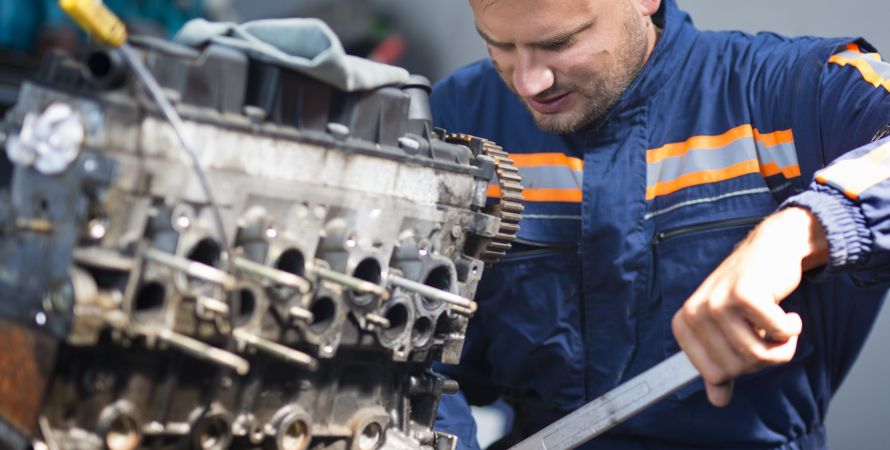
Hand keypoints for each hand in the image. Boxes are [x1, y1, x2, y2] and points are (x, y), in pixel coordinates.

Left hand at [671, 207, 828, 406]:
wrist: (771, 249)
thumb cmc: (748, 292)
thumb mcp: (727, 328)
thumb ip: (721, 364)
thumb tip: (718, 400)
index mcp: (685, 325)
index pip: (714, 374)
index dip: (741, 367)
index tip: (746, 342)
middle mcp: (695, 313)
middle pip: (739, 367)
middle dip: (763, 356)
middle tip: (765, 330)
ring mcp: (718, 302)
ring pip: (759, 355)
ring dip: (782, 346)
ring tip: (778, 324)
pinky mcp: (746, 295)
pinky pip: (779, 335)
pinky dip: (791, 328)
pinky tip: (786, 312)